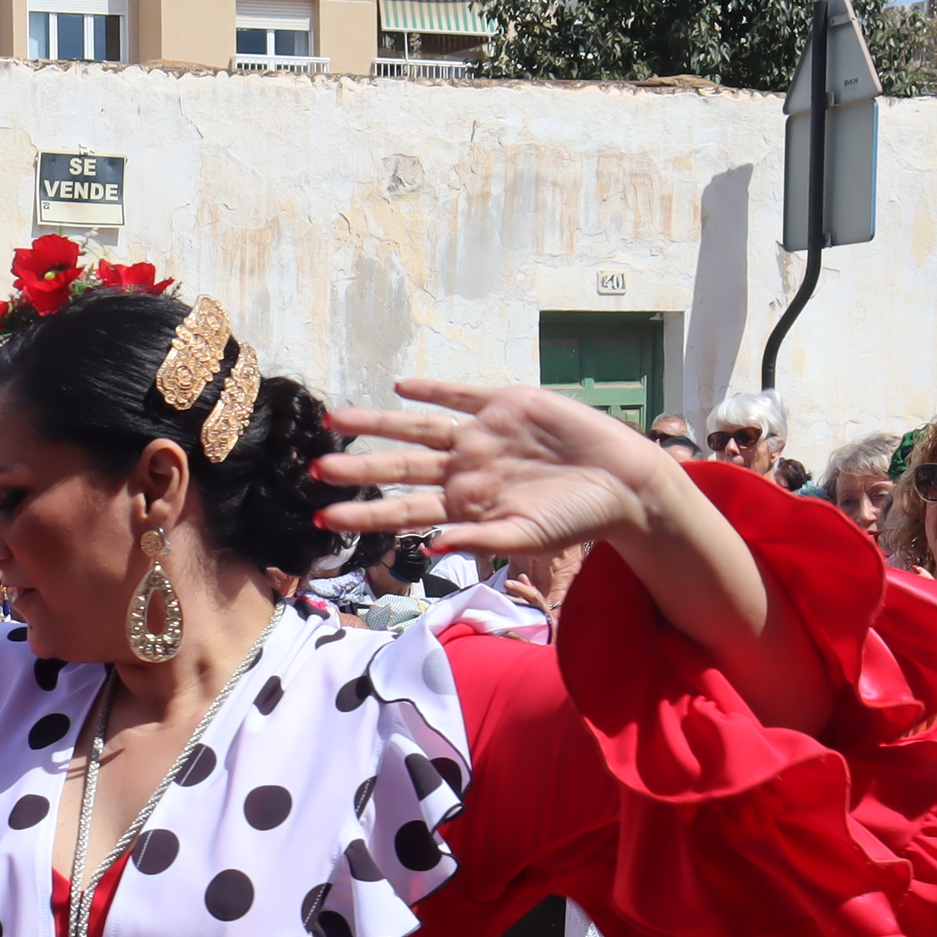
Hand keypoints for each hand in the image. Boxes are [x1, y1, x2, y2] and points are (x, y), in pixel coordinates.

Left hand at [313, 380, 680, 556]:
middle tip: (313, 468)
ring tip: (334, 420)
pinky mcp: (506, 404)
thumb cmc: (577, 519)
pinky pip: (459, 396)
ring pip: (417, 428)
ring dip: (376, 424)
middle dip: (356, 469)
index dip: (363, 515)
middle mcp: (464, 468)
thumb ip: (480, 543)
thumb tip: (433, 549)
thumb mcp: (526, 537)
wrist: (623, 482)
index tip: (323, 518)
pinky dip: (431, 391)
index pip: (402, 512)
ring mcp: (482, 435)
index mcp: (464, 505)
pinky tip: (401, 387)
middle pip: (399, 467)